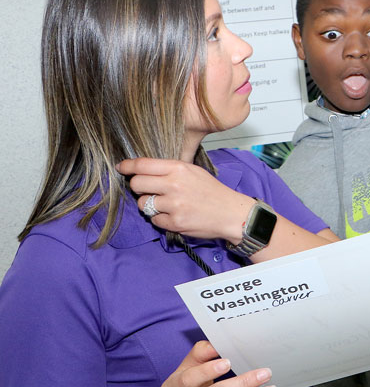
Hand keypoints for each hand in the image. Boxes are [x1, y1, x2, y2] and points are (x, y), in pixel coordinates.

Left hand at [117, 157, 252, 243]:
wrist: (231, 213)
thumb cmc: (212, 191)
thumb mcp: (194, 171)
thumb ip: (170, 170)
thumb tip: (143, 170)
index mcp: (179, 168)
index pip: (143, 165)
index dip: (128, 166)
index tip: (121, 167)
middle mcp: (174, 185)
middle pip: (137, 184)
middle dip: (138, 187)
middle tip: (148, 190)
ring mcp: (173, 205)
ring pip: (143, 204)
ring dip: (150, 205)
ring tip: (167, 204)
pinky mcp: (174, 222)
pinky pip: (154, 220)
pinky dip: (161, 218)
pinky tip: (175, 215)